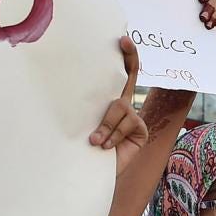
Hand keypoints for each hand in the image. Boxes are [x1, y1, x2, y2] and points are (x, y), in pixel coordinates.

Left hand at [89, 36, 146, 175]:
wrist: (91, 176)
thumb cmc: (83, 151)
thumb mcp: (85, 127)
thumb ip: (88, 112)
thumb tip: (76, 91)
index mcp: (108, 103)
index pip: (118, 77)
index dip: (125, 58)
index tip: (122, 39)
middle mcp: (124, 107)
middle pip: (131, 77)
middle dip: (129, 57)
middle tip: (124, 40)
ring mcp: (134, 119)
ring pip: (120, 108)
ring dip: (106, 125)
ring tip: (94, 141)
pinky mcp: (140, 131)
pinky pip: (126, 124)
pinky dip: (113, 136)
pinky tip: (105, 147)